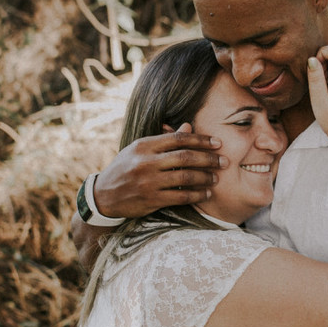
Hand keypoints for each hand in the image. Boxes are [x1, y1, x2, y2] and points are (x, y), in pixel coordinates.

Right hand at [93, 124, 225, 218]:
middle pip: (185, 157)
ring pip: (185, 178)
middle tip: (224, 161)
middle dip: (208, 159)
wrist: (103, 195)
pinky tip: (206, 194)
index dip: (201, 140)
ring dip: (205, 178)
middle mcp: (146, 162)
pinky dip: (196, 195)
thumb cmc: (125, 168)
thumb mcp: (140, 150)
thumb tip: (189, 126)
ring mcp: (148, 181)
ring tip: (216, 178)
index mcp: (144, 145)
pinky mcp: (151, 200)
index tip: (217, 143)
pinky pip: (180, 197)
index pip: (179, 138)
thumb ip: (165, 140)